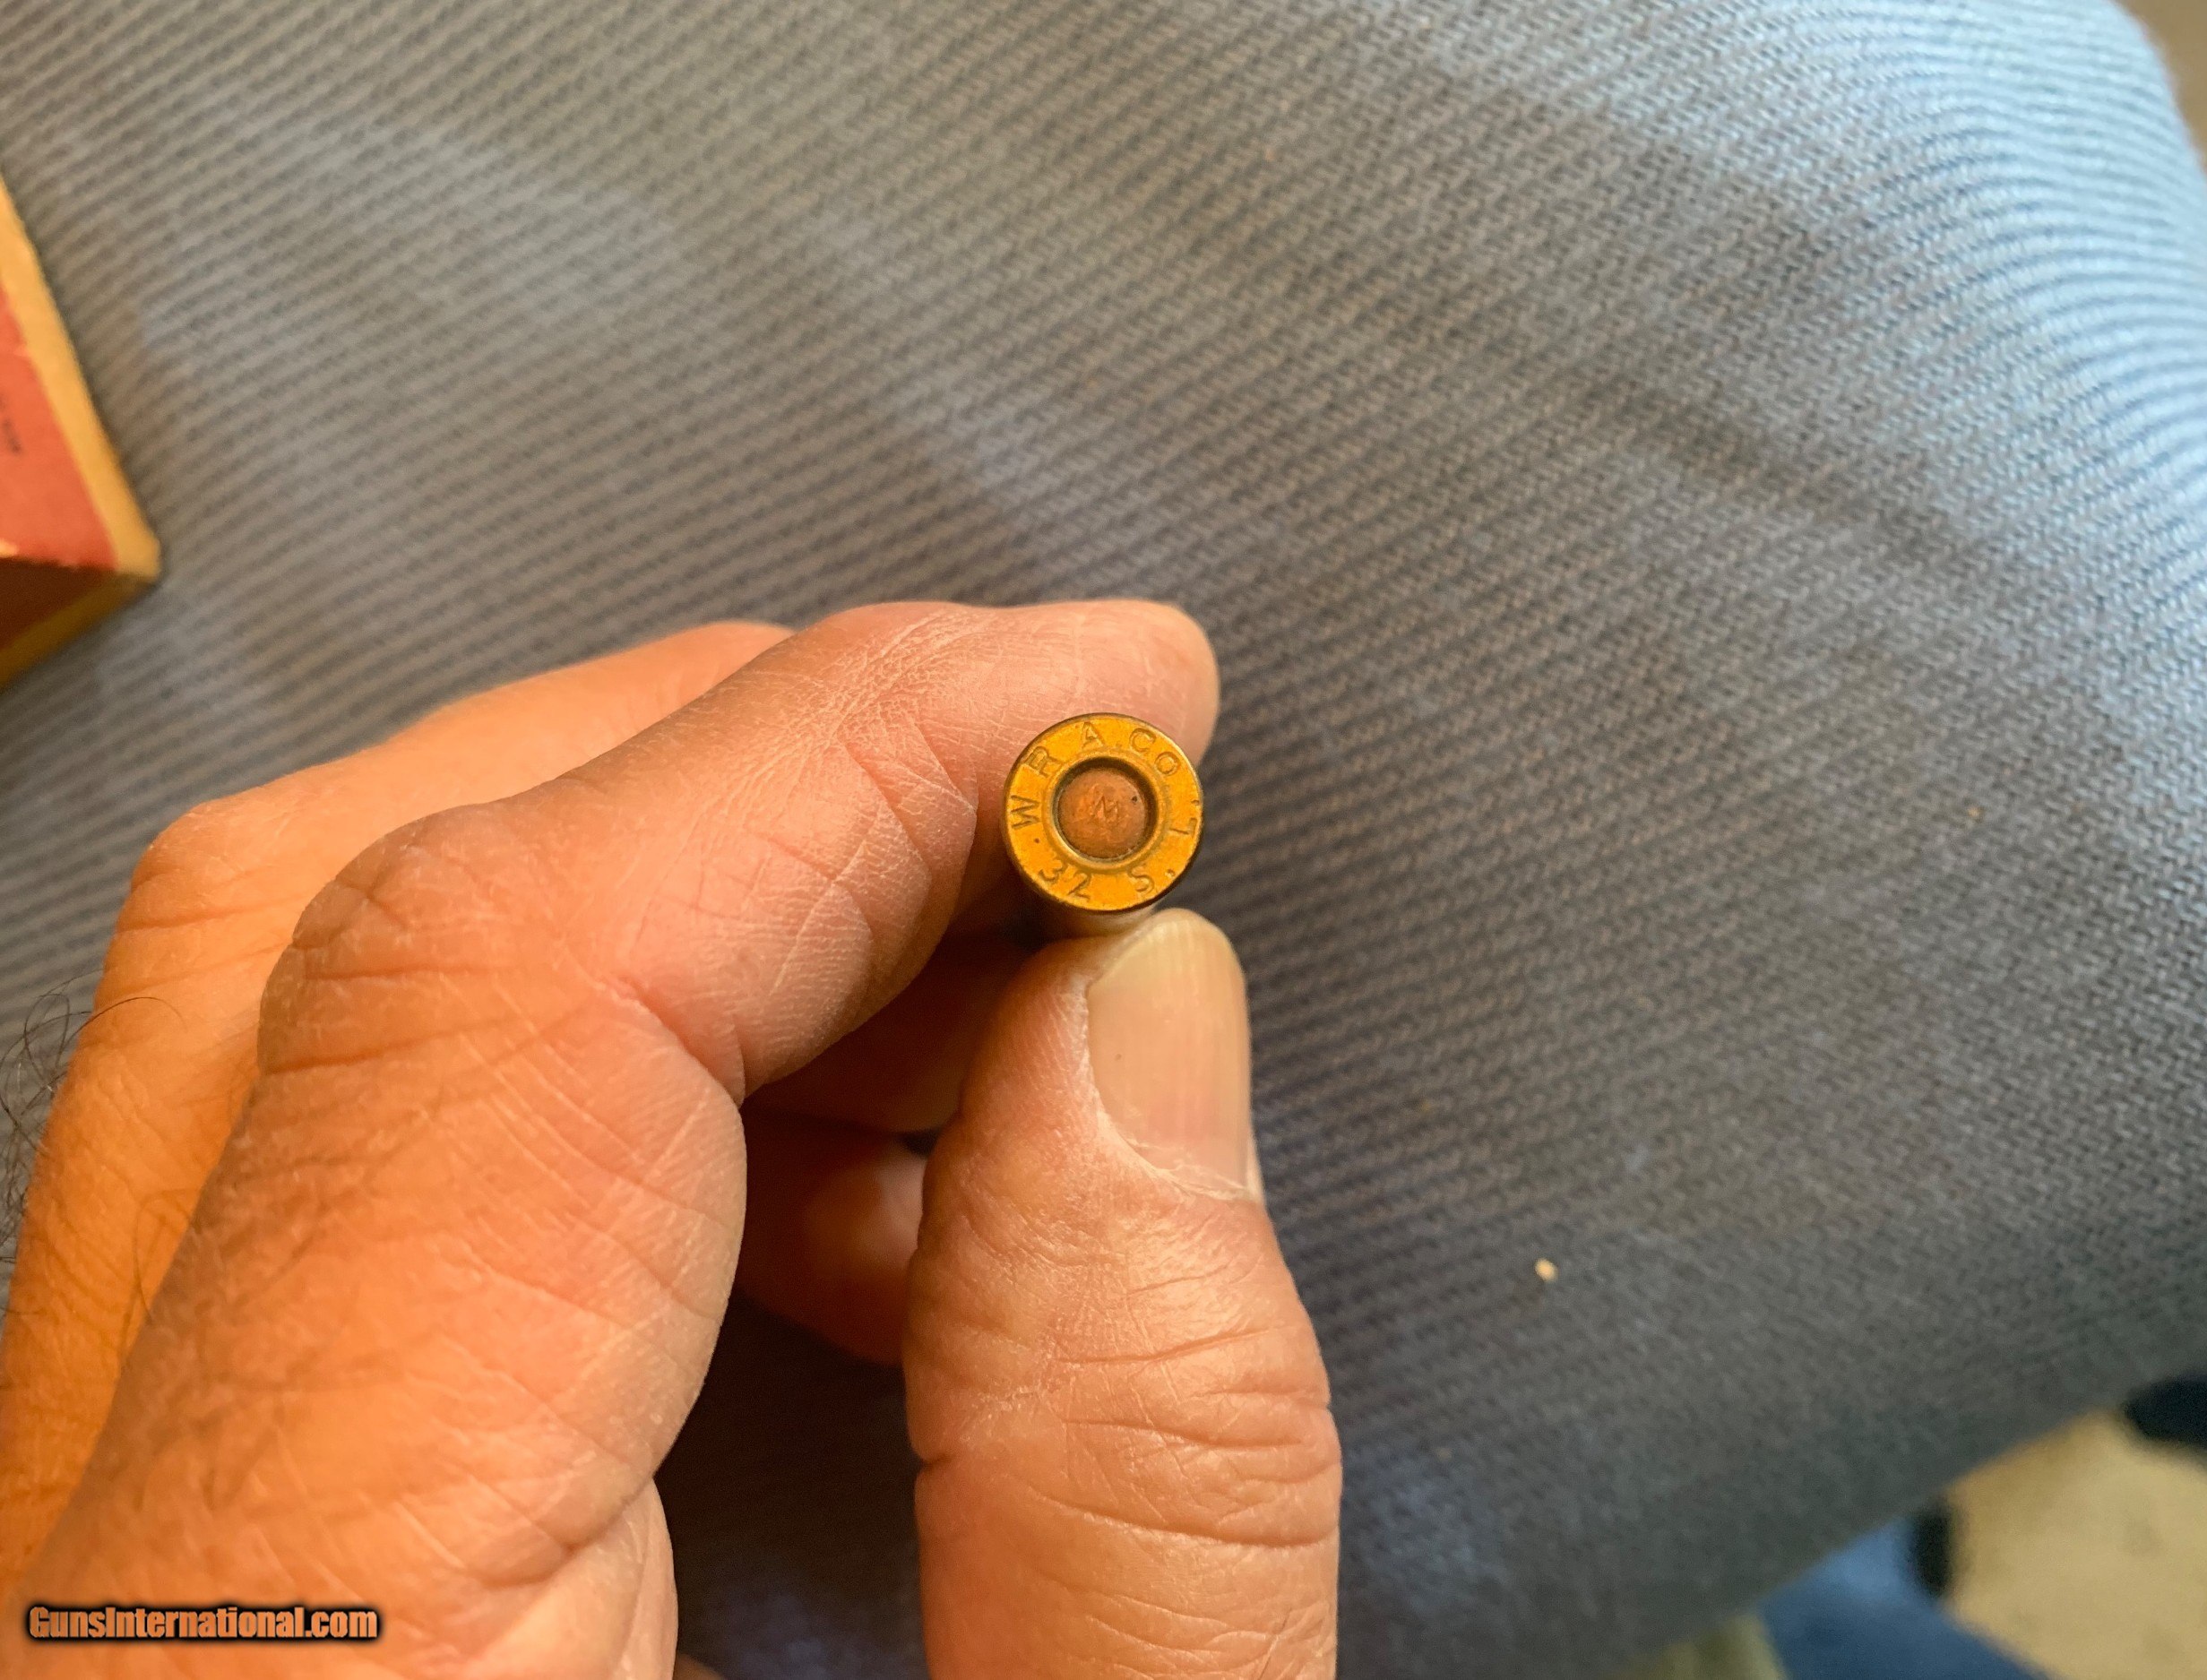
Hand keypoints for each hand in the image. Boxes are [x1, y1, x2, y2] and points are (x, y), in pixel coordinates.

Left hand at [0, 602, 1340, 1677]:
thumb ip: (1138, 1506)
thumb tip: (1142, 1019)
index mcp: (298, 1654)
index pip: (507, 992)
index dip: (847, 756)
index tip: (1123, 697)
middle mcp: (111, 1579)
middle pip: (326, 929)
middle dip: (743, 778)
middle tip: (1052, 805)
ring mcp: (93, 1560)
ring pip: (284, 1027)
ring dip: (673, 930)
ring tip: (983, 1029)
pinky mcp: (160, 1574)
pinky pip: (303, 1189)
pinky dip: (584, 1098)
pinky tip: (824, 1205)